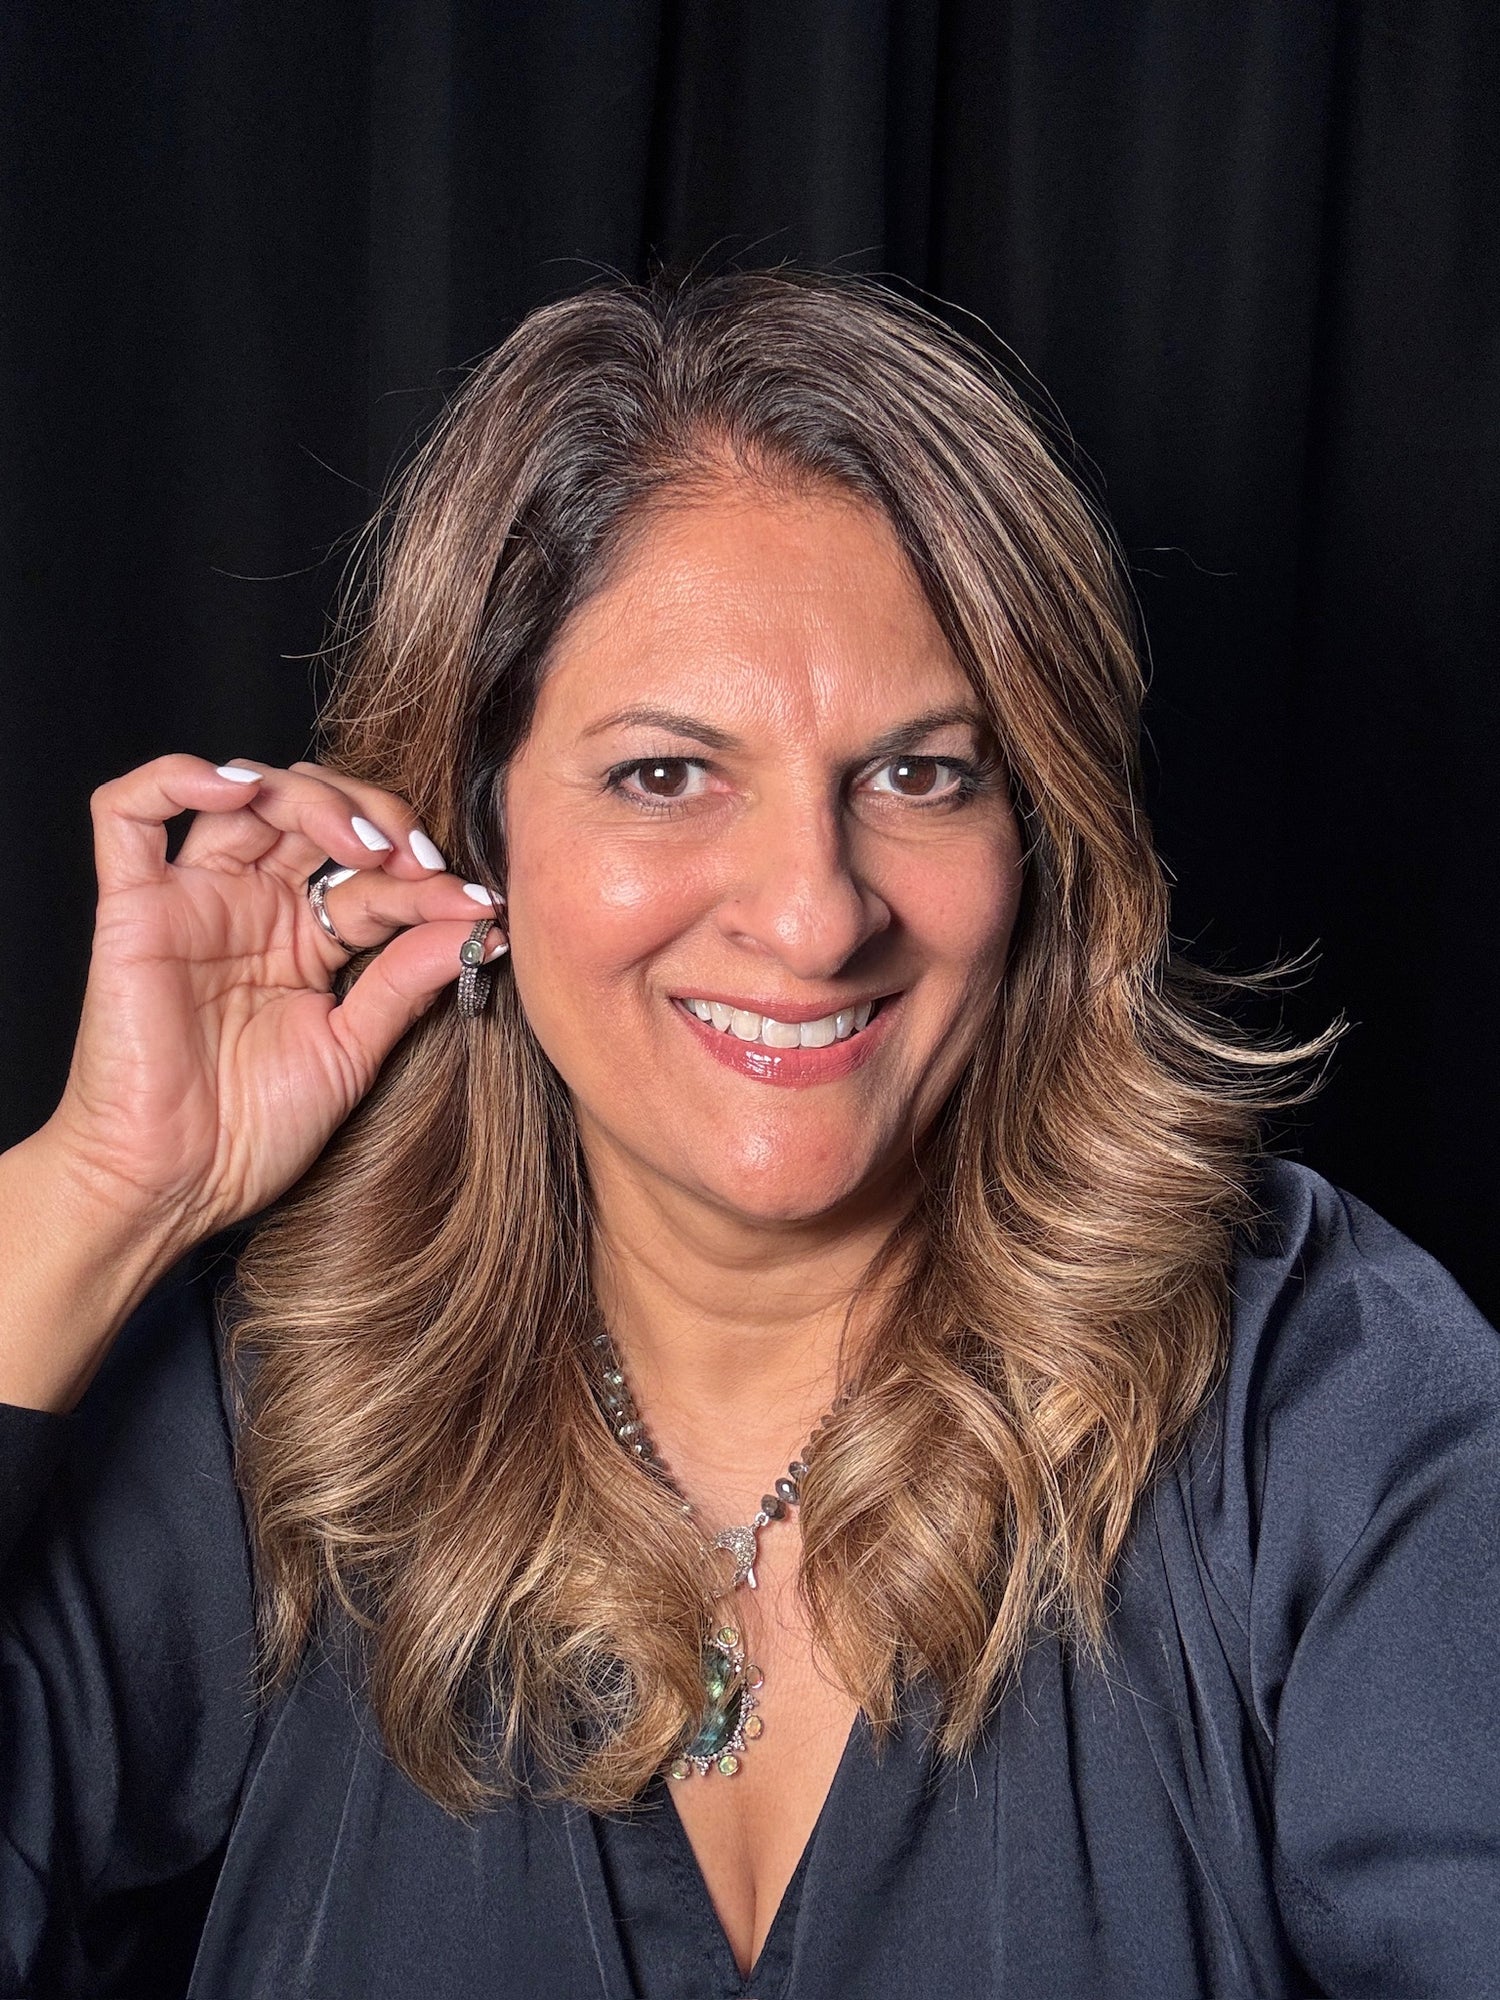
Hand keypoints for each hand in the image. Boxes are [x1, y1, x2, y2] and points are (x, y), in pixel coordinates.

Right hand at [40, 752, 503, 1255]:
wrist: (173, 1187)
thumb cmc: (252, 1131)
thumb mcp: (354, 1050)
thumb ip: (407, 981)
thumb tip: (482, 922)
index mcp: (305, 938)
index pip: (373, 877)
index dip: (427, 878)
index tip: (478, 904)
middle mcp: (252, 905)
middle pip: (316, 810)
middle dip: (379, 818)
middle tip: (420, 861)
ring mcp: (193, 899)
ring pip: (247, 794)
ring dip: (313, 794)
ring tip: (363, 841)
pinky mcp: (132, 907)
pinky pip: (129, 812)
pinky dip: (180, 777)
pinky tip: (241, 789)